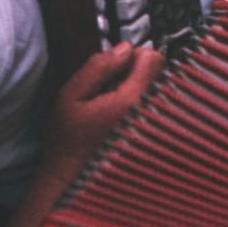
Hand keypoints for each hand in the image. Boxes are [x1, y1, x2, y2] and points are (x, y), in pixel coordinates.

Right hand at [41, 43, 162, 187]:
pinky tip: (122, 116)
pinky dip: (142, 104)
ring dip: (140, 88)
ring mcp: (155, 127)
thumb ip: (98, 67)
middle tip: (113, 86)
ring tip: (116, 104)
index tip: (117, 66)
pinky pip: (156, 106)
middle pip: (159, 71)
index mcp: (131, 101)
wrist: (72, 178)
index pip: (154, 58)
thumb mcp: (70, 96)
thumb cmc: (68, 139)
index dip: (134, 54)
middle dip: (138, 71)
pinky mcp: (154, 136)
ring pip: (158, 88)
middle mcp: (150, 113)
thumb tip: (124, 48)